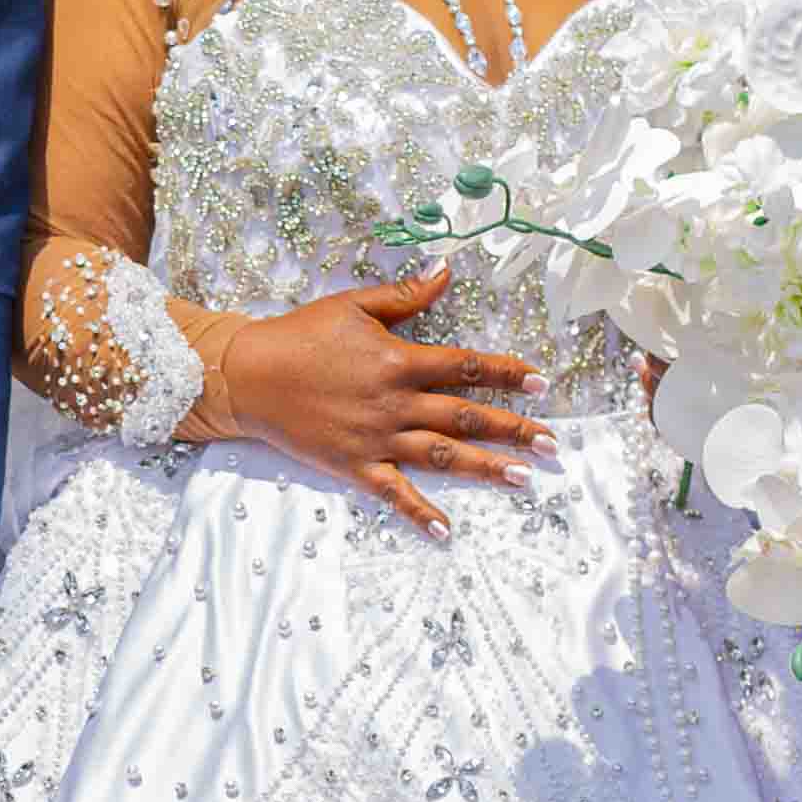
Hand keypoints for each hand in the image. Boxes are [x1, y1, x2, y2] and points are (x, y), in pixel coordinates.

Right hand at [195, 265, 546, 532]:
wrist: (248, 376)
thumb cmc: (299, 335)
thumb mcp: (354, 305)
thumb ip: (405, 295)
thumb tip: (446, 270)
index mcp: (399, 360)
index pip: (467, 368)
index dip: (507, 374)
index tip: (539, 382)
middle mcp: (395, 403)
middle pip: (466, 416)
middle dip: (514, 428)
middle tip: (553, 442)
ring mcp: (376, 438)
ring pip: (442, 454)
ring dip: (486, 467)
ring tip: (524, 477)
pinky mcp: (354, 465)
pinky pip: (394, 493)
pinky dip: (420, 512)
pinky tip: (446, 531)